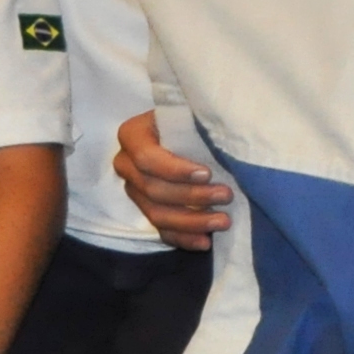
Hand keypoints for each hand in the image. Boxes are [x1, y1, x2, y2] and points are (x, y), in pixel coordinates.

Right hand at [116, 110, 230, 250]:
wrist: (191, 129)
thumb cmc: (193, 117)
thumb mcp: (192, 111)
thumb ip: (198, 119)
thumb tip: (221, 128)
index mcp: (133, 135)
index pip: (146, 157)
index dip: (175, 170)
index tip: (207, 173)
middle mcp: (126, 164)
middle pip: (153, 189)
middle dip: (192, 197)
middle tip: (226, 196)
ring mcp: (134, 190)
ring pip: (156, 214)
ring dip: (191, 221)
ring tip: (222, 222)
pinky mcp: (147, 209)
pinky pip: (161, 230)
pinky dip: (183, 238)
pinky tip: (205, 242)